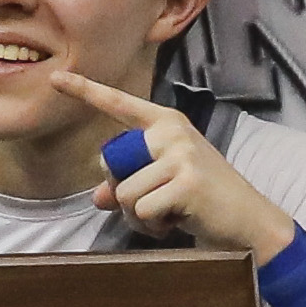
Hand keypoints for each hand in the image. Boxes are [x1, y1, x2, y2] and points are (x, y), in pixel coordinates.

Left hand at [50, 70, 296, 264]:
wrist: (249, 221)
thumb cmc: (205, 201)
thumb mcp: (164, 186)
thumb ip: (129, 184)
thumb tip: (99, 198)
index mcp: (165, 123)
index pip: (119, 105)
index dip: (85, 91)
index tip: (56, 78)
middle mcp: (171, 132)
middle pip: (112, 164)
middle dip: (124, 194)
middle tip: (157, 206)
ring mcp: (180, 154)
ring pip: (124, 193)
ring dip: (139, 216)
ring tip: (169, 215)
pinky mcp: (186, 182)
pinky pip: (142, 211)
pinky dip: (154, 227)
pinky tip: (179, 222)